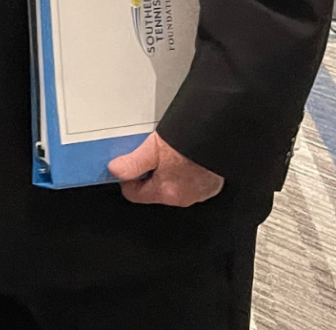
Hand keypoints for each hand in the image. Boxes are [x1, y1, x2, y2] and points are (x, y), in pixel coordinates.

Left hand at [107, 131, 224, 206]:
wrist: (219, 137)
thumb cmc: (191, 142)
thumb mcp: (152, 149)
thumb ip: (131, 163)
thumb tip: (116, 170)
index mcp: (166, 192)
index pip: (134, 195)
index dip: (127, 178)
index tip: (126, 166)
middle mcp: (184, 197)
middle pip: (154, 189)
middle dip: (150, 172)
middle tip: (152, 152)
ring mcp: (200, 192)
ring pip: (173, 184)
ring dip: (169, 171)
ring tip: (170, 151)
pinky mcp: (212, 184)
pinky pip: (192, 181)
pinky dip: (187, 171)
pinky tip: (186, 155)